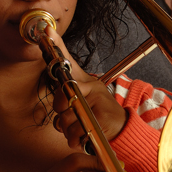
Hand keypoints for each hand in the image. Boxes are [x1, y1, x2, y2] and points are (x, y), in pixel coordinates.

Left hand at [47, 29, 126, 148]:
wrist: (124, 130)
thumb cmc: (101, 116)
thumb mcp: (88, 101)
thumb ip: (71, 98)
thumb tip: (58, 103)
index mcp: (87, 82)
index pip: (69, 61)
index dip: (57, 45)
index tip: (47, 31)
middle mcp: (92, 86)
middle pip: (62, 94)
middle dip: (60, 110)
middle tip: (69, 116)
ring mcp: (98, 100)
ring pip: (66, 116)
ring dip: (68, 130)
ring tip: (77, 131)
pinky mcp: (102, 116)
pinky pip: (76, 129)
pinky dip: (75, 139)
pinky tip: (80, 139)